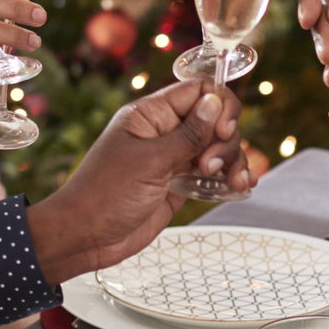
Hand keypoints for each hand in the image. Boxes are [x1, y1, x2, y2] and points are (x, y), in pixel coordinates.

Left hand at [27, 80, 249, 283]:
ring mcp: (173, 159)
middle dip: (225, 141)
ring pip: (217, 148)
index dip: (218, 105)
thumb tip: (215, 103)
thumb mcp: (150, 161)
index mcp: (150, 115)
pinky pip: (212, 174)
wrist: (86, 237)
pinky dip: (229, 178)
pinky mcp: (179, 184)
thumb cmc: (106, 195)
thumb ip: (188, 135)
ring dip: (232, 162)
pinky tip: (242, 187)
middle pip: (214, 120)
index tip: (223, 130)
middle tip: (210, 166)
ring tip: (235, 183)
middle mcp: (164, 133)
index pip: (197, 91)